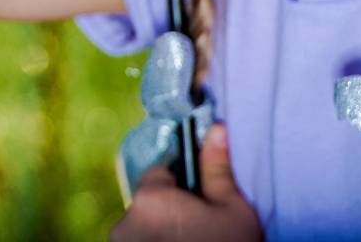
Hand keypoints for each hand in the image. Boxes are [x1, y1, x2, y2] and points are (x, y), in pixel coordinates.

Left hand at [109, 124, 262, 241]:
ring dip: (159, 232)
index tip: (200, 199)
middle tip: (200, 228)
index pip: (160, 171)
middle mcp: (125, 220)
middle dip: (170, 211)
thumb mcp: (235, 212)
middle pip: (148, 202)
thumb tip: (216, 129)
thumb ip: (218, 170)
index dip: (183, 183)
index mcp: (151, 198)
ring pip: (142, 227)